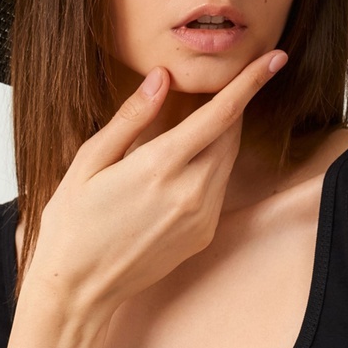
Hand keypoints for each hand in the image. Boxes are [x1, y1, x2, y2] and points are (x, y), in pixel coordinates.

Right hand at [27, 50, 287, 319]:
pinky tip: (182, 162)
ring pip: (227, 160)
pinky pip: (218, 186)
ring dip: (222, 134)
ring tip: (196, 117)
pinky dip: (210, 164)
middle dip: (234, 104)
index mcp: (160, 166)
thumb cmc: (73, 221)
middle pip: (231, 134)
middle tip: (224, 80)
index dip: (251, 82)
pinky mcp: (203, 234)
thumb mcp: (90, 161)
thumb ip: (131, 118)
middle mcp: (191, 192)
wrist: (77, 289)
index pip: (221, 114)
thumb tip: (161, 78)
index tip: (275, 58)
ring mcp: (202, 217)